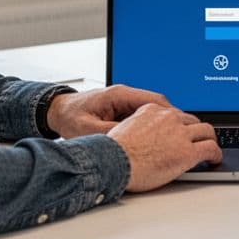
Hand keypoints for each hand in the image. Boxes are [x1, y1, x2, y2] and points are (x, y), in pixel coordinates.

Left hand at [48, 85, 170, 137]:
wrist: (57, 111)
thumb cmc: (70, 117)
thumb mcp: (87, 129)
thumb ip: (110, 135)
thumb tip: (130, 144)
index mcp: (118, 94)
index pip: (152, 99)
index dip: (169, 114)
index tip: (180, 126)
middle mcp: (124, 95)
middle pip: (156, 104)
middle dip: (170, 119)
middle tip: (180, 135)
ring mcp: (123, 101)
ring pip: (151, 110)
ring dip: (161, 123)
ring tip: (171, 139)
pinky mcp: (121, 108)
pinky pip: (142, 115)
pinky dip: (150, 126)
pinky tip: (155, 139)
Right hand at [107, 103, 222, 191]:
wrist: (113, 163)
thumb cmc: (113, 153)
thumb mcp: (125, 128)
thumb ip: (140, 126)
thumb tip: (145, 137)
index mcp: (152, 110)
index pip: (174, 113)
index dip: (180, 124)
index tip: (182, 131)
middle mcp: (168, 118)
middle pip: (192, 120)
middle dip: (196, 131)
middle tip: (198, 140)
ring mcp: (180, 134)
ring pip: (206, 131)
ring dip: (209, 140)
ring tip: (211, 148)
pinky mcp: (187, 151)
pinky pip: (210, 148)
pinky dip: (216, 153)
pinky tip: (215, 159)